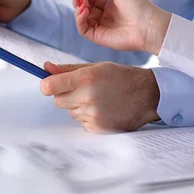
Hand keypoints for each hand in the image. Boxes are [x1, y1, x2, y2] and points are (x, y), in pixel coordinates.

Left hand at [39, 62, 159, 132]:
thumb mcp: (97, 66)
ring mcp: (92, 114)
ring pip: (70, 111)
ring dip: (78, 106)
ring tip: (98, 98)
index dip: (47, 85)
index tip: (51, 84)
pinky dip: (88, 116)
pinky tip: (103, 109)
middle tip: (83, 89)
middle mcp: (87, 97)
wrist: (148, 96)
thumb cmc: (123, 78)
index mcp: (85, 78)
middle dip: (66, 95)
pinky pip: (81, 122)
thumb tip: (46, 68)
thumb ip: (69, 69)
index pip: (48, 86)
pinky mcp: (97, 127)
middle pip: (57, 100)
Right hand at [73, 0, 171, 54]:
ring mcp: (102, 26)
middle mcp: (105, 15)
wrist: (149, 26)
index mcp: (111, 4)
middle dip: (79, 0)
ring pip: (82, 18)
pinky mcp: (99, 37)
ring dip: (78, 9)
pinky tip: (84, 11)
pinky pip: (83, 29)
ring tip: (82, 3)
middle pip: (84, 8)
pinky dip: (79, 20)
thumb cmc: (139, 6)